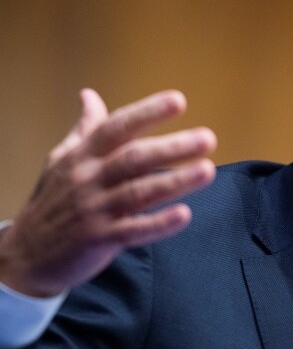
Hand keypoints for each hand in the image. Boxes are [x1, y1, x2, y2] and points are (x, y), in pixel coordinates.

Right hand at [0, 89, 216, 296]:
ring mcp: (94, 210)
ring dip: (175, 181)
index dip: (148, 112)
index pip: (118, 127)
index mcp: (83, 155)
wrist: (27, 253)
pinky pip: (133, 231)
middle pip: (135, 158)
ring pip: (139, 192)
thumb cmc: (53, 200)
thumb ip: (84, 130)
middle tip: (208, 139)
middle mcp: (89, 179)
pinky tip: (184, 215)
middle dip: (173, 147)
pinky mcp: (99, 239)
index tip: (179, 101)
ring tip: (207, 170)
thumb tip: (89, 95)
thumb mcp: (62, 160)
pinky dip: (159, 224)